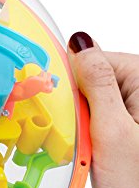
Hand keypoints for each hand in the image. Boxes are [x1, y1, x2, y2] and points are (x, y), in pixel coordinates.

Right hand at [68, 32, 138, 187]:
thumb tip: (81, 43)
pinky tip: (87, 144)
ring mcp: (134, 107)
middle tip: (76, 130)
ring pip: (91, 95)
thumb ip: (96, 83)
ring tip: (85, 142)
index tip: (57, 102)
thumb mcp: (111, 131)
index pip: (96, 59)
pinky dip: (85, 125)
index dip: (71, 78)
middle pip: (93, 76)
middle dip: (75, 100)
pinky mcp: (126, 122)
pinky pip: (96, 111)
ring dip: (78, 115)